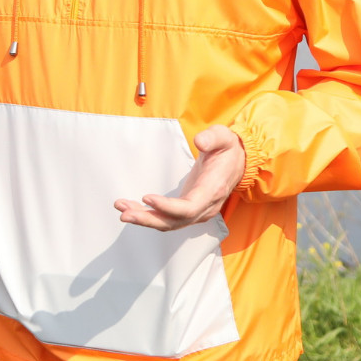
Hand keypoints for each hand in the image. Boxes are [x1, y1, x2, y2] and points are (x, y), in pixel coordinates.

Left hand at [115, 125, 246, 230]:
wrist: (238, 161)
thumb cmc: (227, 148)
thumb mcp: (223, 136)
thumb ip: (212, 137)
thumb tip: (199, 141)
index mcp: (212, 190)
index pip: (189, 207)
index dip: (167, 207)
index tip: (146, 198)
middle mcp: (205, 206)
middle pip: (175, 221)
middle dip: (149, 219)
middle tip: (124, 214)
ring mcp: (197, 211)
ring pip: (169, 223)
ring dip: (145, 219)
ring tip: (122, 210)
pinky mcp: (188, 209)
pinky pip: (167, 218)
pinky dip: (149, 215)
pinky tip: (130, 208)